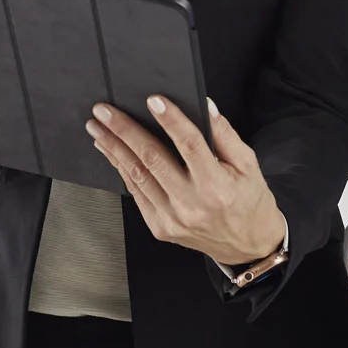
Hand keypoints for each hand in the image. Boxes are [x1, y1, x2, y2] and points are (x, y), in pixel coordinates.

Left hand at [84, 97, 284, 265]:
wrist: (247, 247)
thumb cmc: (249, 202)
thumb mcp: (248, 165)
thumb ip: (225, 135)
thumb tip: (204, 106)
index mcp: (217, 187)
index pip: (191, 145)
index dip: (171, 120)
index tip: (154, 100)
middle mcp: (192, 204)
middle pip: (152, 159)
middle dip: (124, 131)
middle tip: (105, 111)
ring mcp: (172, 219)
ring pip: (137, 175)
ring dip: (113, 148)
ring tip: (98, 128)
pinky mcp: (160, 228)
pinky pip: (136, 193)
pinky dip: (122, 169)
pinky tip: (112, 152)